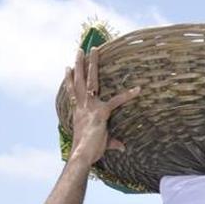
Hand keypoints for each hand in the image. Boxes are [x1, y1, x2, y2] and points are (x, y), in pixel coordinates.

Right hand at [64, 47, 140, 165]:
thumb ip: (113, 142)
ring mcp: (90, 107)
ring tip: (93, 49)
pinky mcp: (101, 112)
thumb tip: (123, 147)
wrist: (82, 154)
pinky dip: (128, 96)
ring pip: (89, 80)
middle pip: (79, 80)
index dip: (69, 79)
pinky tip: (137, 89)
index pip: (73, 91)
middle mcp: (82, 105)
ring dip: (91, 63)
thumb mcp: (101, 143)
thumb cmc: (89, 151)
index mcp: (78, 111)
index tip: (67, 67)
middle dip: (80, 63)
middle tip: (80, 49)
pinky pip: (117, 101)